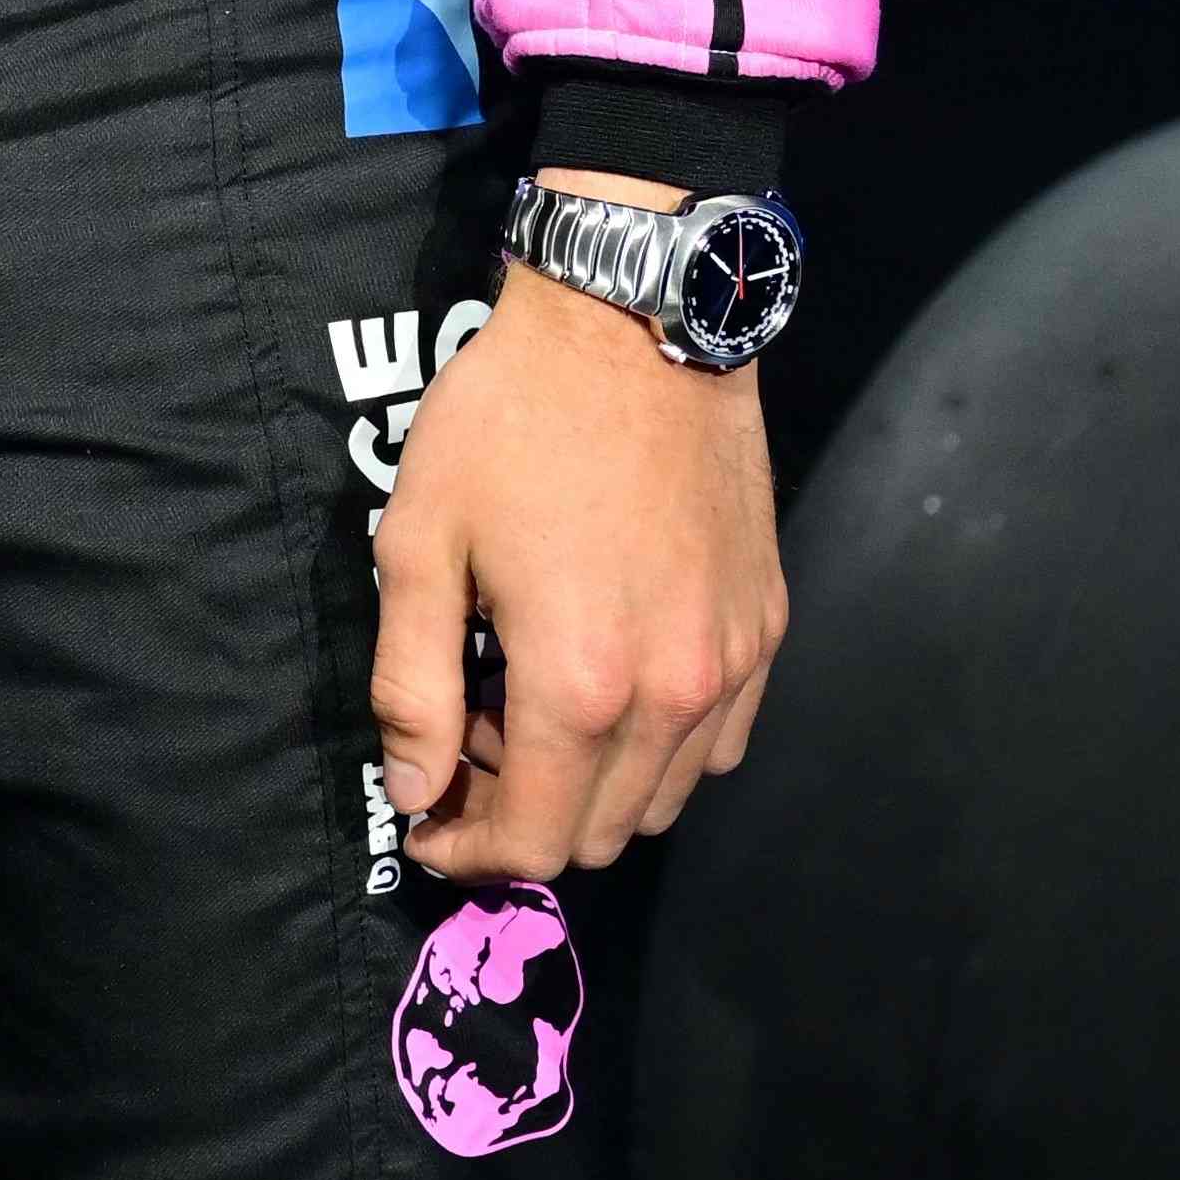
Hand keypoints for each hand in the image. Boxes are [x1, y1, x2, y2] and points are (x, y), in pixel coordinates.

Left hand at [373, 217, 781, 881]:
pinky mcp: (766, 629)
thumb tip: (414, 791)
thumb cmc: (509, 423)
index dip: (471, 852)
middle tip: (467, 742)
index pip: (536, 840)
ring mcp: (734, 666)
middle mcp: (675, 697)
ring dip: (591, 785)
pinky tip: (608, 678)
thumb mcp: (420, 542)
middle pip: (601, 834)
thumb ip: (413, 684)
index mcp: (582, 684)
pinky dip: (658, 746)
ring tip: (529, 702)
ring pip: (664, 798)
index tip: (427, 824)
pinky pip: (717, 741)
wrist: (633, 328)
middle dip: (522, 816)